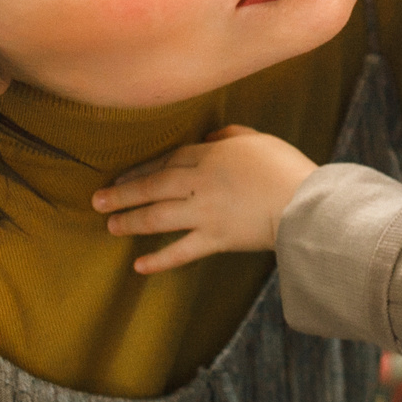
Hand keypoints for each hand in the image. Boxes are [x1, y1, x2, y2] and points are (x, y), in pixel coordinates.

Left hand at [92, 125, 317, 273]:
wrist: (304, 204)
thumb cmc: (286, 168)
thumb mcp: (258, 140)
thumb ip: (231, 135)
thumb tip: (211, 136)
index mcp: (210, 156)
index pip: (167, 160)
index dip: (142, 169)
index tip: (122, 176)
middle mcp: (200, 183)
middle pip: (153, 186)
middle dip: (122, 194)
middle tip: (97, 200)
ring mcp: (205, 213)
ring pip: (158, 217)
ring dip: (131, 221)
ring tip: (111, 226)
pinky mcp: (215, 239)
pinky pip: (181, 251)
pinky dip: (159, 260)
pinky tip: (139, 266)